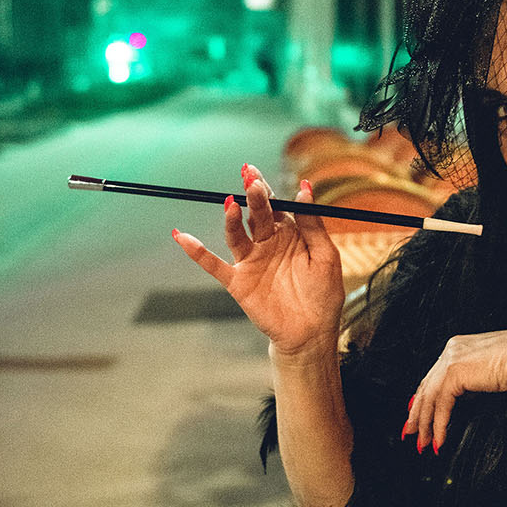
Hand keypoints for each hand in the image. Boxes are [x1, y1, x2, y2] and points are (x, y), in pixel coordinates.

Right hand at [171, 164, 344, 356]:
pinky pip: (213, 265)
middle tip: (249, 180)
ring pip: (236, 234)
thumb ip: (313, 224)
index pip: (274, 205)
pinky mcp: (238, 282)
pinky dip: (196, 252)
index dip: (264, 189)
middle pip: (255, 214)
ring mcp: (251, 262)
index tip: (255, 173)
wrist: (312, 334)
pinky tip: (181, 236)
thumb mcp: (325, 255)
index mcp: (289, 234)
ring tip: (232, 203)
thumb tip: (306, 188)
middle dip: (252, 196)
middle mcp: (267, 243)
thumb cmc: (323, 294)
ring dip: (231, 218)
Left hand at [402, 329, 506, 453]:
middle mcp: (453, 348)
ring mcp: (452, 358)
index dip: (425, 397)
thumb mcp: (495, 369)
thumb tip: (468, 395)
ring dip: (425, 423)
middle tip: (412, 433)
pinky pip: (441, 403)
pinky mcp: (455, 371)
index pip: (435, 374)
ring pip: (430, 396)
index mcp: (461, 345)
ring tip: (424, 444)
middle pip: (427, 385)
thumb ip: (477, 378)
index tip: (420, 415)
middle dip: (418, 413)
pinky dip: (438, 424)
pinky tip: (439, 440)